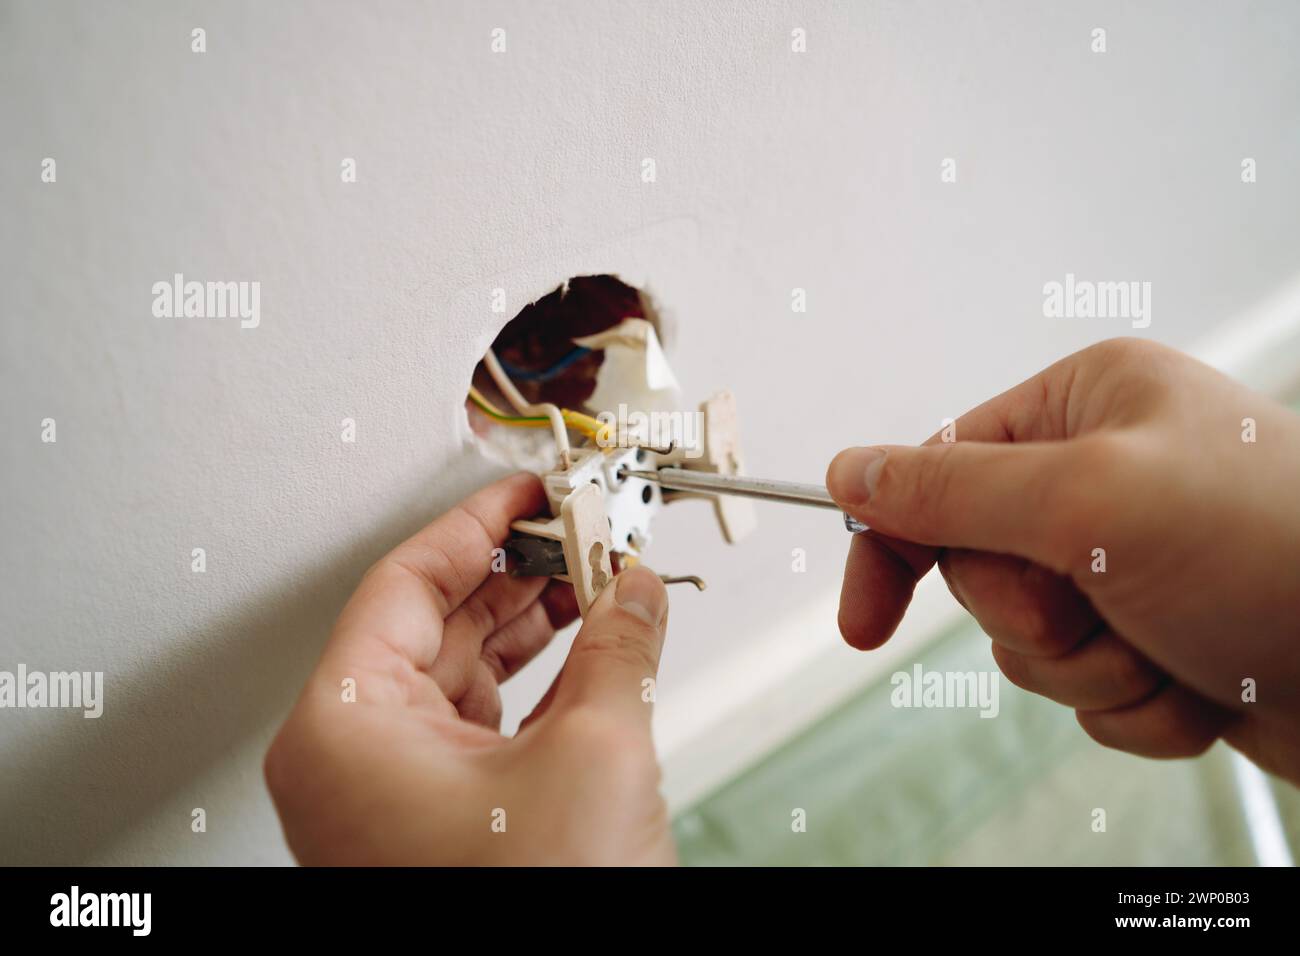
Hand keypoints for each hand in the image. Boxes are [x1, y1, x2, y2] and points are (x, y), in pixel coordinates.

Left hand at [264, 472, 675, 864]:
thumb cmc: (530, 914)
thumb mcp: (595, 754)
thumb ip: (619, 646)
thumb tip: (638, 588)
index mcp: (344, 729)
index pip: (405, 580)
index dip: (478, 521)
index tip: (528, 489)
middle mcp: (352, 759)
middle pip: (437, 622)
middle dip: (522, 569)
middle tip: (584, 529)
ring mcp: (392, 796)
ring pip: (464, 673)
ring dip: (538, 623)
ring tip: (601, 579)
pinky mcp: (439, 824)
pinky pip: (483, 724)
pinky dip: (540, 682)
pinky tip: (593, 649)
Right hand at [826, 338, 1299, 782]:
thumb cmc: (1274, 550)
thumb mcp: (1086, 501)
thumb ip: (949, 490)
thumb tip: (849, 471)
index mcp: (1084, 408)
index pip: (937, 471)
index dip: (891, 546)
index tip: (864, 623)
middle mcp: (1104, 478)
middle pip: (978, 568)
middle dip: (1034, 617)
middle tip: (1096, 607)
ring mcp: (1133, 564)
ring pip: (1029, 643)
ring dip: (1091, 669)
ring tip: (1170, 651)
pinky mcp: (1159, 637)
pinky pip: (1088, 692)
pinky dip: (1135, 707)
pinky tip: (1202, 687)